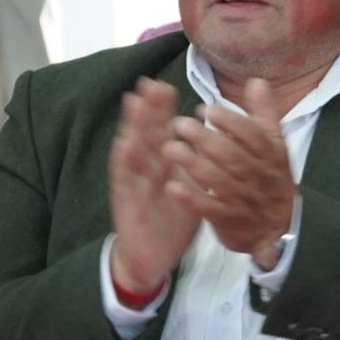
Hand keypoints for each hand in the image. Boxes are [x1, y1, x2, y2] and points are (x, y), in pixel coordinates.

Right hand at [108, 78, 200, 295]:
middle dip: (148, 109)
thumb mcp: (190, 188)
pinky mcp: (128, 202)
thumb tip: (213, 139)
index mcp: (164, 165)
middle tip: (150, 83)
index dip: (163, 111)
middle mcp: (147, 169)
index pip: (163, 132)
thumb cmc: (172, 220)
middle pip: (146, 134)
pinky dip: (125, 161)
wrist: (152, 256)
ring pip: (133, 150)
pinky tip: (125, 144)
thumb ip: (198, 164)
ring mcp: (134, 183)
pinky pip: (126, 181)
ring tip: (134, 101)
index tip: (166, 86)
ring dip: (133, 126)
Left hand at [163, 79, 297, 265]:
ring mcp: (245, 201)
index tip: (207, 110)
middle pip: (234, 157)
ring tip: (170, 148)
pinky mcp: (230, 221)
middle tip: (180, 124)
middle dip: (206, 140)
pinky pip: (210, 209)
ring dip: (194, 165)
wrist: (278, 228)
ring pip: (220, 182)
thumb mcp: (275, 145)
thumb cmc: (270, 178)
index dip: (231, 122)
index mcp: (272, 156)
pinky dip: (192, 199)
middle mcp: (260, 178)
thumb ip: (264, 114)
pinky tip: (173, 186)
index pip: (254, 136)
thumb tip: (256, 81)